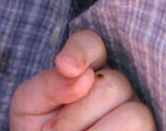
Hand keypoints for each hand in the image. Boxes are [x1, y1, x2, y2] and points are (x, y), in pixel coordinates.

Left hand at [9, 30, 154, 130]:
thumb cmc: (38, 128)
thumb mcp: (30, 104)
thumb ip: (48, 84)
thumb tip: (84, 76)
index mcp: (86, 69)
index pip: (91, 43)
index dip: (81, 51)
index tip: (66, 67)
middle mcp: (117, 87)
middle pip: (113, 84)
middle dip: (78, 113)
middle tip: (56, 130)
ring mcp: (135, 114)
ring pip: (133, 115)